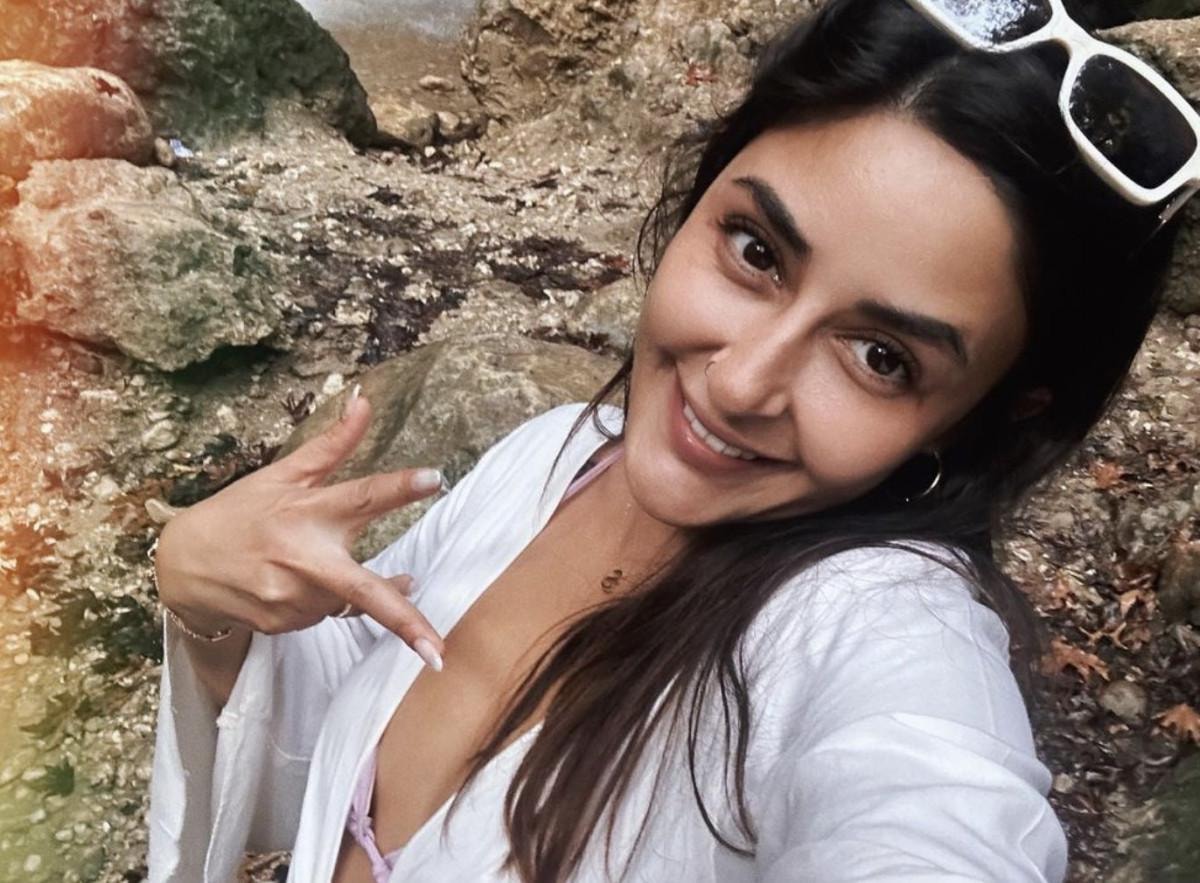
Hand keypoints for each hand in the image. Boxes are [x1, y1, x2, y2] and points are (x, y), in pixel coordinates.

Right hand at [154, 388, 445, 669]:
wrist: (182, 568)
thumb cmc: (239, 514)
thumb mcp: (282, 475)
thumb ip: (331, 445)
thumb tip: (364, 400)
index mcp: (306, 512)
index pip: (360, 496)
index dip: (398, 487)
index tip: (434, 478)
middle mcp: (303, 560)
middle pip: (363, 591)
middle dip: (406, 623)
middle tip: (439, 652)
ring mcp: (292, 600)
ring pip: (349, 600)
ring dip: (350, 586)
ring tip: (316, 562)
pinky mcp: (284, 625)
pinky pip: (325, 613)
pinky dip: (325, 599)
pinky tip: (297, 581)